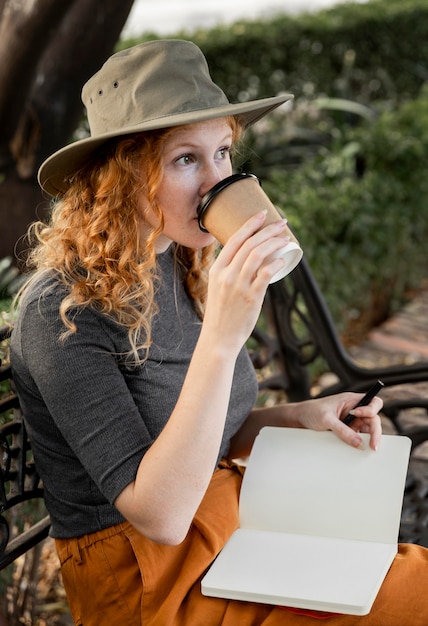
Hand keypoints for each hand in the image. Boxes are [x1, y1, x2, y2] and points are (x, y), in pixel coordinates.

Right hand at [203, 211, 289, 353]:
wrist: (218, 337)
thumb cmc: (221, 313)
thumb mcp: (218, 287)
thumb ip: (230, 273)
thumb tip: (250, 261)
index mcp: (217, 269)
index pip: (234, 240)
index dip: (250, 224)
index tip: (263, 214)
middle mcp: (227, 274)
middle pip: (249, 244)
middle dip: (267, 230)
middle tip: (282, 223)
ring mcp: (239, 286)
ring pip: (258, 255)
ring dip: (274, 243)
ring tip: (285, 238)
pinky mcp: (251, 297)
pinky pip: (266, 274)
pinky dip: (276, 262)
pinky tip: (283, 258)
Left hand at [291, 392, 382, 450]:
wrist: (300, 419)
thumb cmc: (312, 411)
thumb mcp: (326, 419)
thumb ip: (342, 430)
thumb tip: (359, 442)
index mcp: (351, 400)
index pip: (373, 402)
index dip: (371, 410)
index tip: (357, 415)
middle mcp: (355, 410)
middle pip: (374, 419)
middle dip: (375, 432)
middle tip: (373, 445)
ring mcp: (352, 421)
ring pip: (368, 430)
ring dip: (369, 439)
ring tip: (366, 448)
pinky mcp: (348, 431)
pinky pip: (359, 437)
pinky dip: (361, 443)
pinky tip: (357, 449)